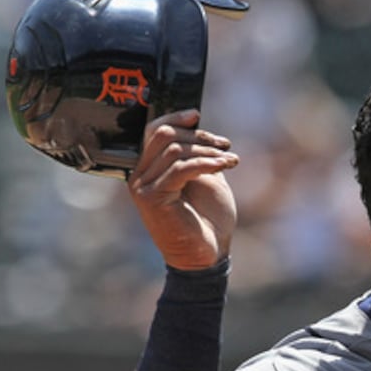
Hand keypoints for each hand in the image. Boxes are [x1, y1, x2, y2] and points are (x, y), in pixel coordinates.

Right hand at [127, 109, 239, 270]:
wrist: (207, 255)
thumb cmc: (207, 219)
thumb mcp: (203, 179)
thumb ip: (195, 155)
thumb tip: (195, 125)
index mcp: (149, 169)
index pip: (152, 131)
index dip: (174, 119)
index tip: (196, 115)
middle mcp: (139, 176)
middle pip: (164, 136)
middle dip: (198, 136)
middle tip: (225, 145)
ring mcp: (143, 187)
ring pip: (174, 150)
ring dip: (208, 151)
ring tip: (230, 160)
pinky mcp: (153, 198)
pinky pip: (181, 168)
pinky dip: (206, 163)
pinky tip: (225, 165)